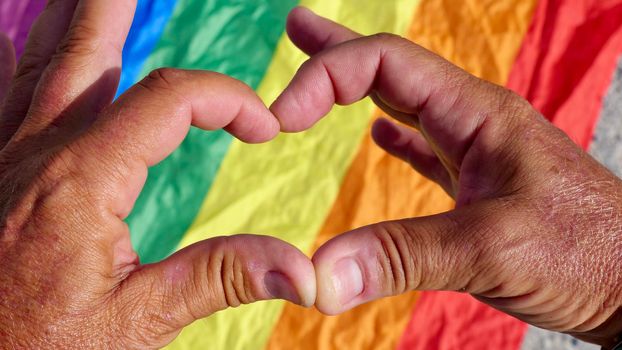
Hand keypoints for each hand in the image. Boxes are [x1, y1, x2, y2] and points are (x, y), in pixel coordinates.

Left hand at [0, 1, 314, 347]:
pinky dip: (19, 62)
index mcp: (80, 181)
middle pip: (83, 48)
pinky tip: (24, 50)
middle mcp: (34, 153)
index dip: (228, 100)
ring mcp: (1, 159)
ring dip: (71, 20)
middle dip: (118, 6)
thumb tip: (303, 269)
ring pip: (37, 62)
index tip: (263, 128)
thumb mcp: (136, 323)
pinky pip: (0, 97)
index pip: (168, 100)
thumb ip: (218, 278)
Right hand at [272, 7, 621, 347]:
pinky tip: (379, 136)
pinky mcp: (480, 187)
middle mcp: (475, 122)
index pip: (385, 63)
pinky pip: (427, 148)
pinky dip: (395, 138)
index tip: (282, 119)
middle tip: (297, 29)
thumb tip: (317, 276)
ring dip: (360, 88)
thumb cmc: (590, 254)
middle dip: (337, 52)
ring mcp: (478, 153)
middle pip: (392, 69)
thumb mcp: (492, 248)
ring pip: (407, 104)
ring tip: (323, 73)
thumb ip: (402, 255)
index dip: (325, 77)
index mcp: (478, 112)